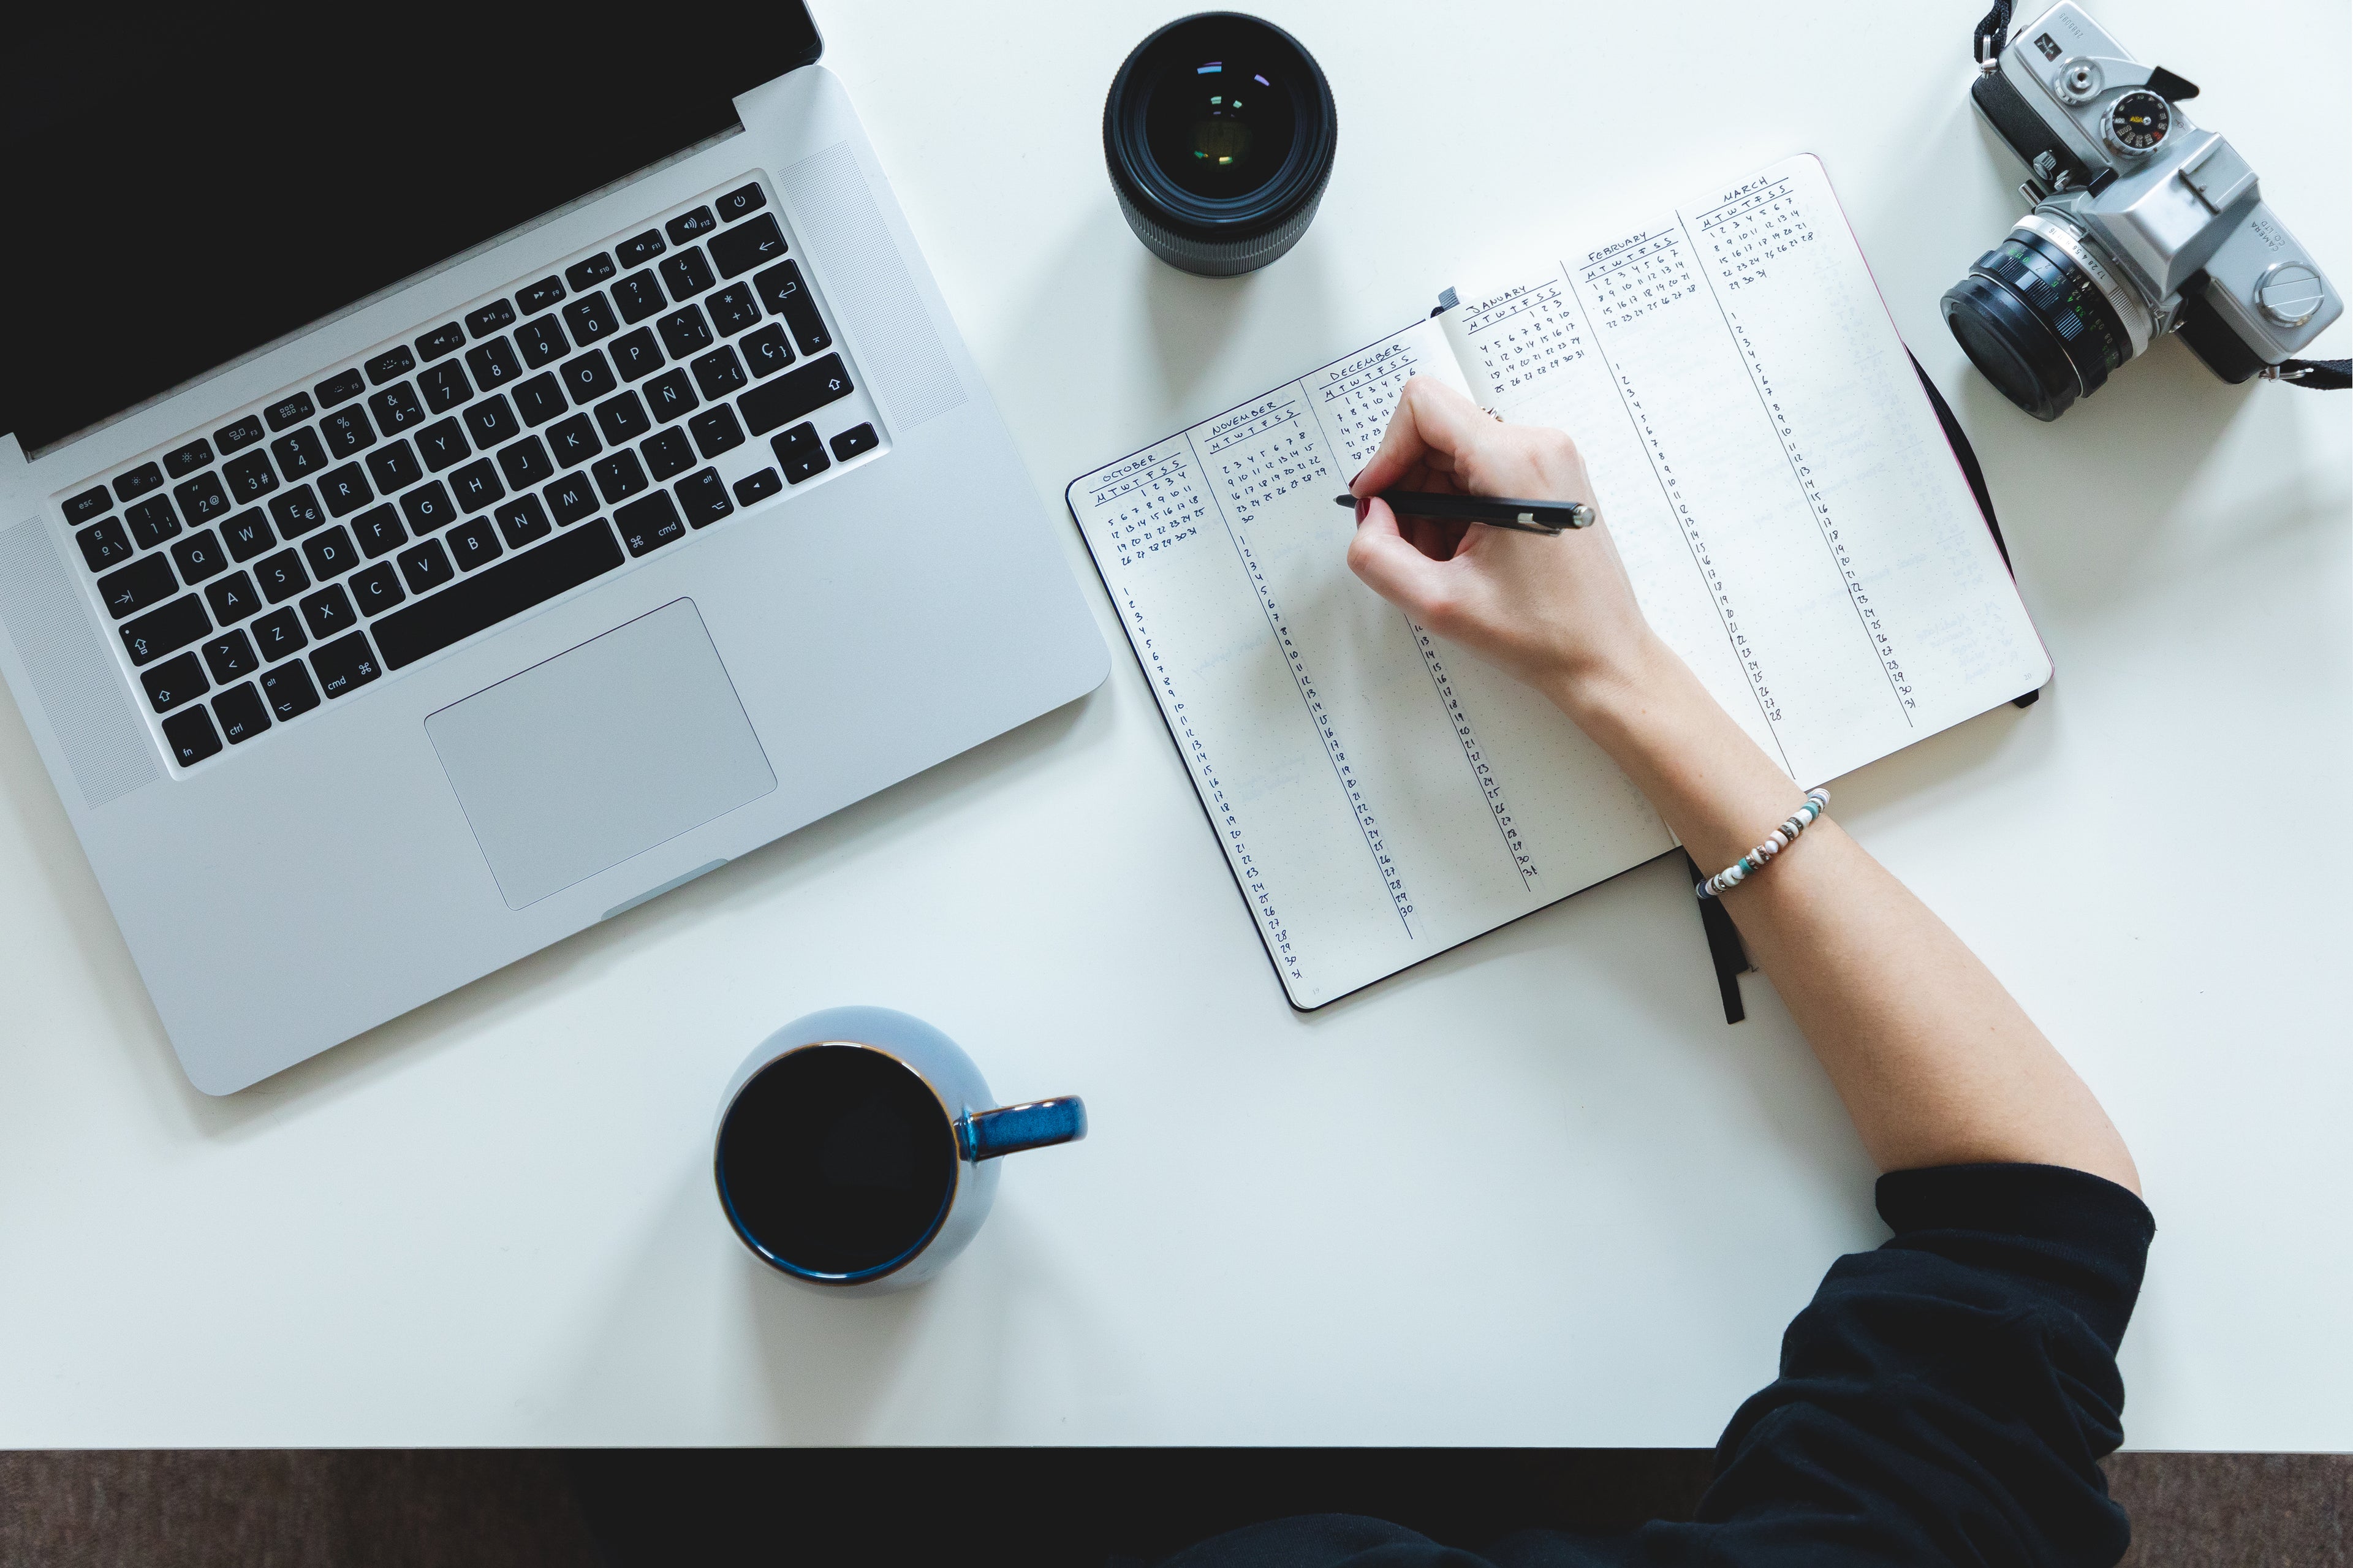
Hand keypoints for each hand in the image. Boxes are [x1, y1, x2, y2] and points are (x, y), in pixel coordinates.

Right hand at [1345, 377, 1659, 707]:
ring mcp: (1548, 458)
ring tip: (1446, 562)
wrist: (1604, 657)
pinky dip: (1458, 509)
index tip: (1377, 501)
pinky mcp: (1549, 476)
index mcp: (1514, 462)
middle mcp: (1538, 445)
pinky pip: (1480, 471)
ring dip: (1432, 505)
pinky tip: (1467, 556)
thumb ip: (1377, 555)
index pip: (1423, 406)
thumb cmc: (1542, 635)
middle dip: (1409, 489)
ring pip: (1454, 454)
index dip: (1386, 452)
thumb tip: (1370, 513)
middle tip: (1411, 548)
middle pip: (1436, 432)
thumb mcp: (1437, 604)